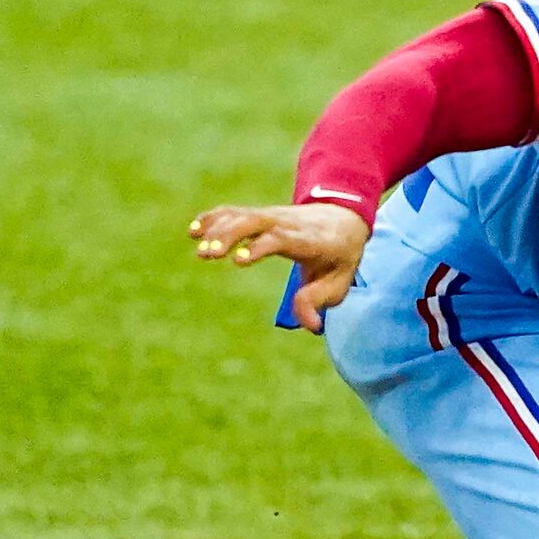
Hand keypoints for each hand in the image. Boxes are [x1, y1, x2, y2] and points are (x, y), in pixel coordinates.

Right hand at [189, 201, 370, 331]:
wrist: (345, 219)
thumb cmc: (339, 257)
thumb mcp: (339, 282)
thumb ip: (320, 302)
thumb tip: (311, 326)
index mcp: (309, 240)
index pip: (282, 239)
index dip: (259, 247)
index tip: (237, 261)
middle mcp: (288, 224)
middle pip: (255, 221)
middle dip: (229, 235)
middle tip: (207, 255)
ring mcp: (273, 216)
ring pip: (242, 215)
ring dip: (217, 229)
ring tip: (199, 251)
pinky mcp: (260, 214)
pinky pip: (234, 211)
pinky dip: (213, 218)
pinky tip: (193, 232)